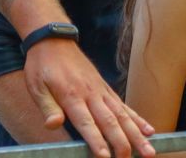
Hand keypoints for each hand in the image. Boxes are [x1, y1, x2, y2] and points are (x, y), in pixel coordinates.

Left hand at [23, 39, 154, 157]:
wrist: (52, 39)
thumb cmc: (41, 65)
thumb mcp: (35, 86)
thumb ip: (47, 107)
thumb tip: (53, 125)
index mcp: (71, 95)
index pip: (86, 123)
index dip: (96, 141)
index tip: (105, 157)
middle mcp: (90, 94)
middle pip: (110, 122)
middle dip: (123, 143)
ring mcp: (100, 90)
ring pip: (122, 115)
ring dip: (137, 135)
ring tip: (150, 151)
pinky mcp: (105, 88)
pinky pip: (123, 105)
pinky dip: (137, 119)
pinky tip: (149, 131)